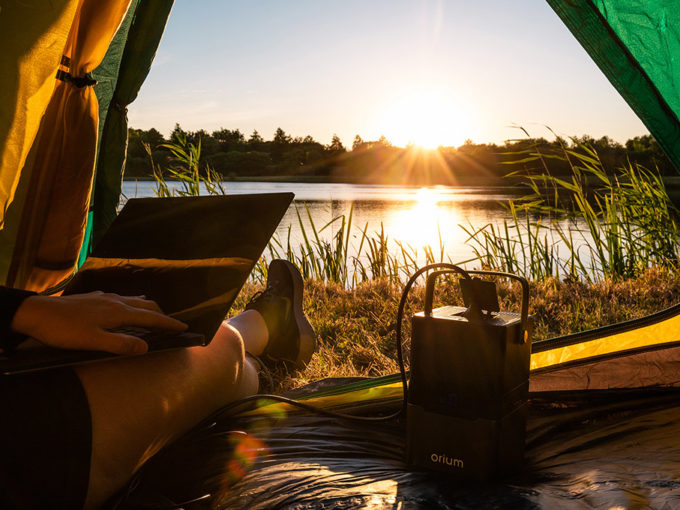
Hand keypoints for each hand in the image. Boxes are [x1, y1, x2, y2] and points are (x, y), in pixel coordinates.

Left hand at [11, 291, 187, 354]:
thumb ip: (121, 344)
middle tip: (171, 324)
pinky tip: (122, 309)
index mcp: (119, 312)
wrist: (37, 313)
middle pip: (146, 305)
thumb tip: (146, 347)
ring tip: (152, 315)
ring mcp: (104, 298)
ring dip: (146, 308)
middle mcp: (115, 301)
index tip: (183, 327)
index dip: (168, 323)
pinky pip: (120, 299)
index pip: (151, 317)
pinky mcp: (93, 298)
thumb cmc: (64, 330)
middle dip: (161, 313)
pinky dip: (130, 304)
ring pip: (133, 300)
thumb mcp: (93, 342)